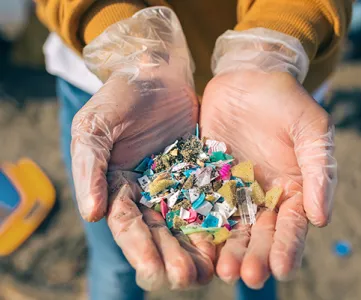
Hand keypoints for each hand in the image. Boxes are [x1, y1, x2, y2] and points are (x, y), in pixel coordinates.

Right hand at [71, 8, 214, 290]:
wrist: (155, 72)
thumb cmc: (120, 97)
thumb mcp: (94, 127)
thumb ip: (89, 168)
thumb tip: (91, 214)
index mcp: (117, 186)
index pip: (127, 224)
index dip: (139, 248)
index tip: (153, 271)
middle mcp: (146, 192)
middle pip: (158, 232)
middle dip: (171, 256)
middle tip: (187, 279)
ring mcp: (175, 184)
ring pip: (185, 222)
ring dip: (195, 248)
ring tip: (210, 271)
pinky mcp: (201, 173)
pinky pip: (209, 200)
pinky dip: (216, 221)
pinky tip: (227, 240)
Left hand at [201, 29, 336, 288]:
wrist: (247, 78)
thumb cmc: (284, 100)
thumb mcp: (310, 129)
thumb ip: (319, 171)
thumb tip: (322, 219)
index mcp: (292, 189)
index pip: (292, 225)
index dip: (288, 247)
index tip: (281, 269)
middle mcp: (261, 196)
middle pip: (259, 234)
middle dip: (254, 256)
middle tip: (245, 276)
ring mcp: (232, 190)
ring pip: (230, 227)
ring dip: (226, 249)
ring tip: (221, 269)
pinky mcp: (206, 178)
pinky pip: (202, 205)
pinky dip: (199, 225)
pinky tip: (194, 243)